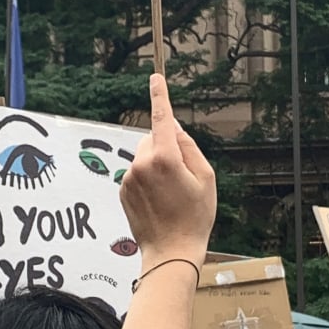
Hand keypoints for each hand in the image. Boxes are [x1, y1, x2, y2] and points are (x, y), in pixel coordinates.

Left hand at [120, 74, 216, 264]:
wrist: (171, 251)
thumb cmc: (194, 217)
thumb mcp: (206, 178)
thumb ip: (189, 147)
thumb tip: (174, 129)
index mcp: (165, 158)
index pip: (161, 118)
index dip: (160, 96)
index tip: (155, 78)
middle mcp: (142, 163)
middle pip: (154, 138)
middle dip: (166, 147)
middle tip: (182, 176)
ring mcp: (130, 177)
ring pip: (145, 156)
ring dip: (156, 165)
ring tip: (170, 194)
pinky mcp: (123, 190)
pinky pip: (137, 172)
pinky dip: (147, 179)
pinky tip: (158, 200)